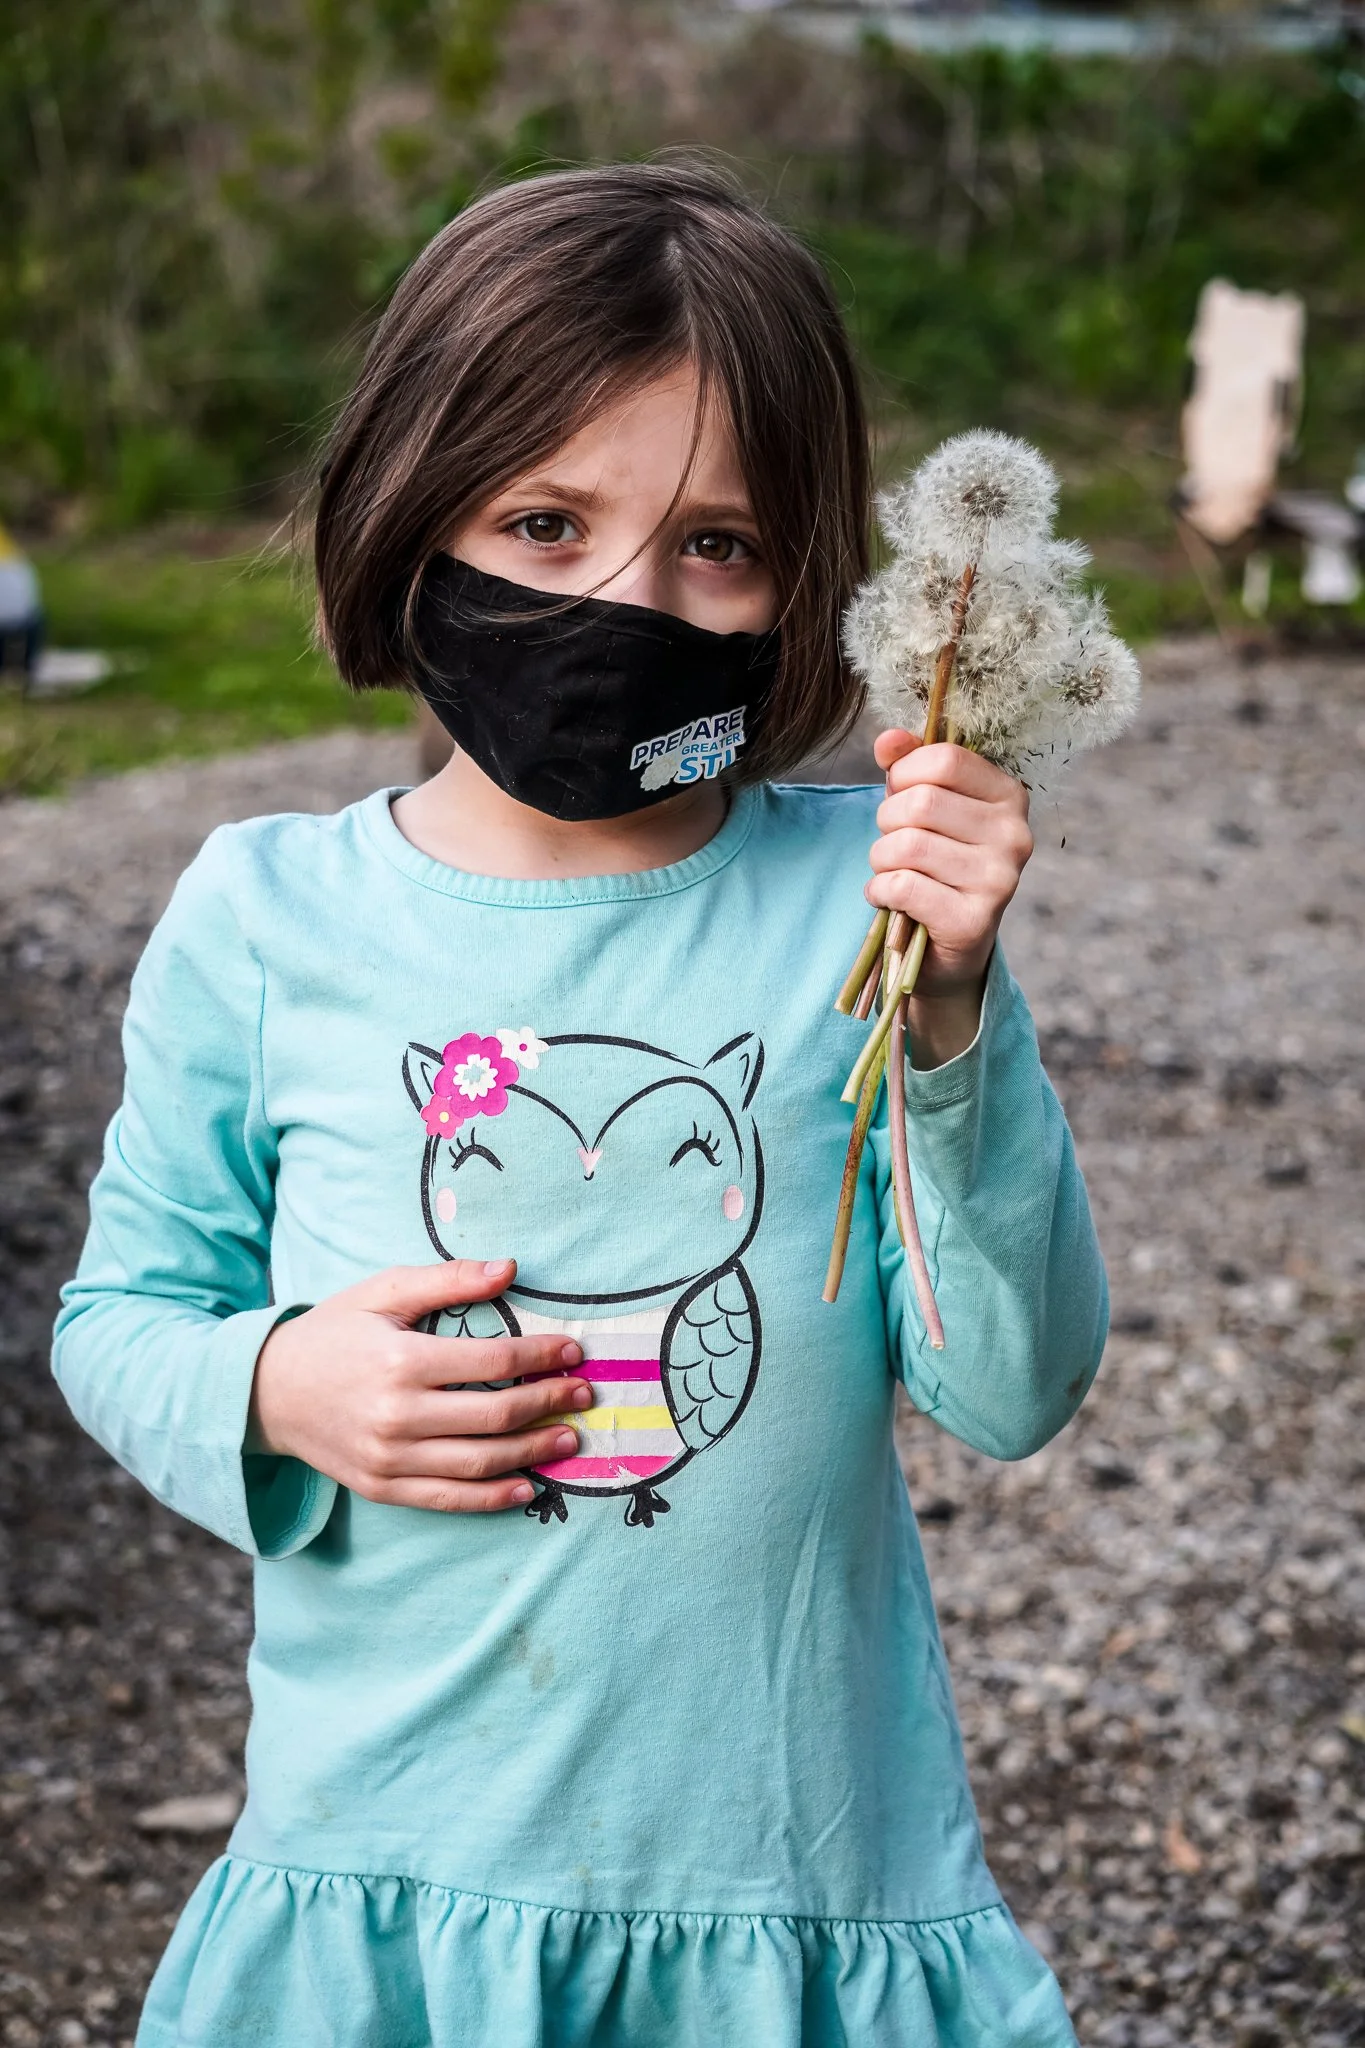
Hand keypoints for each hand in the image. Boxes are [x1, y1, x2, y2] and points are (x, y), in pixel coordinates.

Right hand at [249, 1258, 590, 1513]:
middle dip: (549, 1404)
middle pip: (495, 1416)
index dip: (542, 1357)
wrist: (269, 1391)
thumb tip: (510, 1269)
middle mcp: (397, 1416)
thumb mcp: (384, 1292)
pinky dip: (492, 1497)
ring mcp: (389, 1458)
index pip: (493, 1363)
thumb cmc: (334, 1332)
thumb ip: (449, 1280)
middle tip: (585, 1395)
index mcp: (402, 1361)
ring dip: (533, 1452)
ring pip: (479, 1462)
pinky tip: (528, 1487)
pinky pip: (448, 1499)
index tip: (573, 1351)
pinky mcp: (382, 1488)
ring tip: (569, 1439)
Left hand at [866, 731, 1032, 1066]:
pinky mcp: (974, 921)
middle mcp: (1015, 836)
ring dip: (881, 859)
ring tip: (890, 871)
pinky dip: (880, 891)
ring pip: (907, 845)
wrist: (948, 950)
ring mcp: (999, 881)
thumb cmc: (936, 865)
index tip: (899, 793)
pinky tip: (889, 898)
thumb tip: (887, 740)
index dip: (905, 773)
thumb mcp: (923, 808)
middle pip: (921, 802)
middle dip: (887, 822)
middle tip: (892, 842)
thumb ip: (908, 766)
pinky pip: (902, 886)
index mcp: (1009, 798)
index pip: (945, 759)